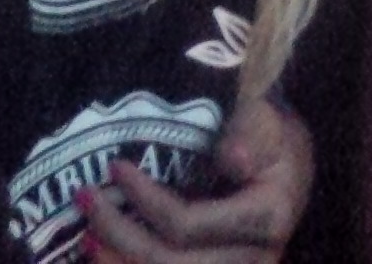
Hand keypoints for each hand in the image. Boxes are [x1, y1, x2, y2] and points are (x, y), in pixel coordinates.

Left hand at [77, 97, 313, 262]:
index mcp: (266, 219)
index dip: (145, 200)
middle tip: (84, 200)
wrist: (288, 168)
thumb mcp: (268, 122)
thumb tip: (232, 156)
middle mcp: (254, 260)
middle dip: (118, 235)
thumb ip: (251, 131)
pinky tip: (106, 257)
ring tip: (86, 237)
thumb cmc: (270, 138)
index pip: (188, 225)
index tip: (116, 167)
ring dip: (117, 263)